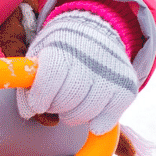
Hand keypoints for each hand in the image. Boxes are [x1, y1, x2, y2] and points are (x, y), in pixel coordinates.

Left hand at [15, 10, 137, 133]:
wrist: (96, 32)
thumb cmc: (61, 50)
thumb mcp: (39, 55)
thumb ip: (28, 83)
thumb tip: (28, 113)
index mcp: (63, 47)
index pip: (51, 78)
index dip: (40, 97)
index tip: (38, 103)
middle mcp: (90, 58)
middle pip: (68, 100)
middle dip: (56, 107)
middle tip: (56, 102)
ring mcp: (112, 74)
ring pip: (86, 114)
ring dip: (73, 116)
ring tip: (72, 104)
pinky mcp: (127, 88)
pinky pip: (108, 120)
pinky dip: (96, 123)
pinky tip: (91, 112)